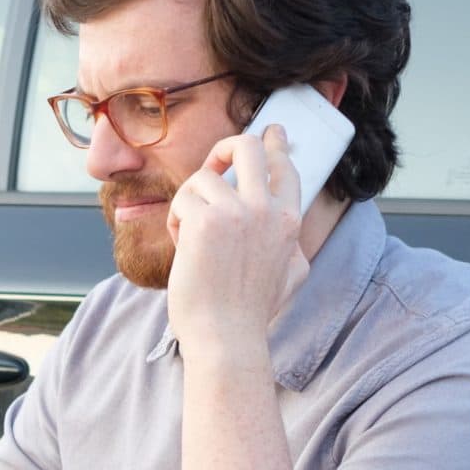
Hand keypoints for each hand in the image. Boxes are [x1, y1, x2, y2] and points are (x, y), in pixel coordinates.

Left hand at [165, 123, 311, 358]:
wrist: (227, 338)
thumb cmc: (250, 314)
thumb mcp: (292, 275)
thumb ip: (293, 247)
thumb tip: (295, 236)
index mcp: (289, 221)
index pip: (285, 167)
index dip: (276, 144)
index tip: (270, 131)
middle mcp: (267, 210)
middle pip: (248, 147)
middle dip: (225, 148)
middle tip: (212, 163)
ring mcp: (236, 213)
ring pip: (204, 176)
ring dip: (189, 201)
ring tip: (188, 235)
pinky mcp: (204, 222)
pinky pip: (182, 200)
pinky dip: (175, 221)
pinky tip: (180, 246)